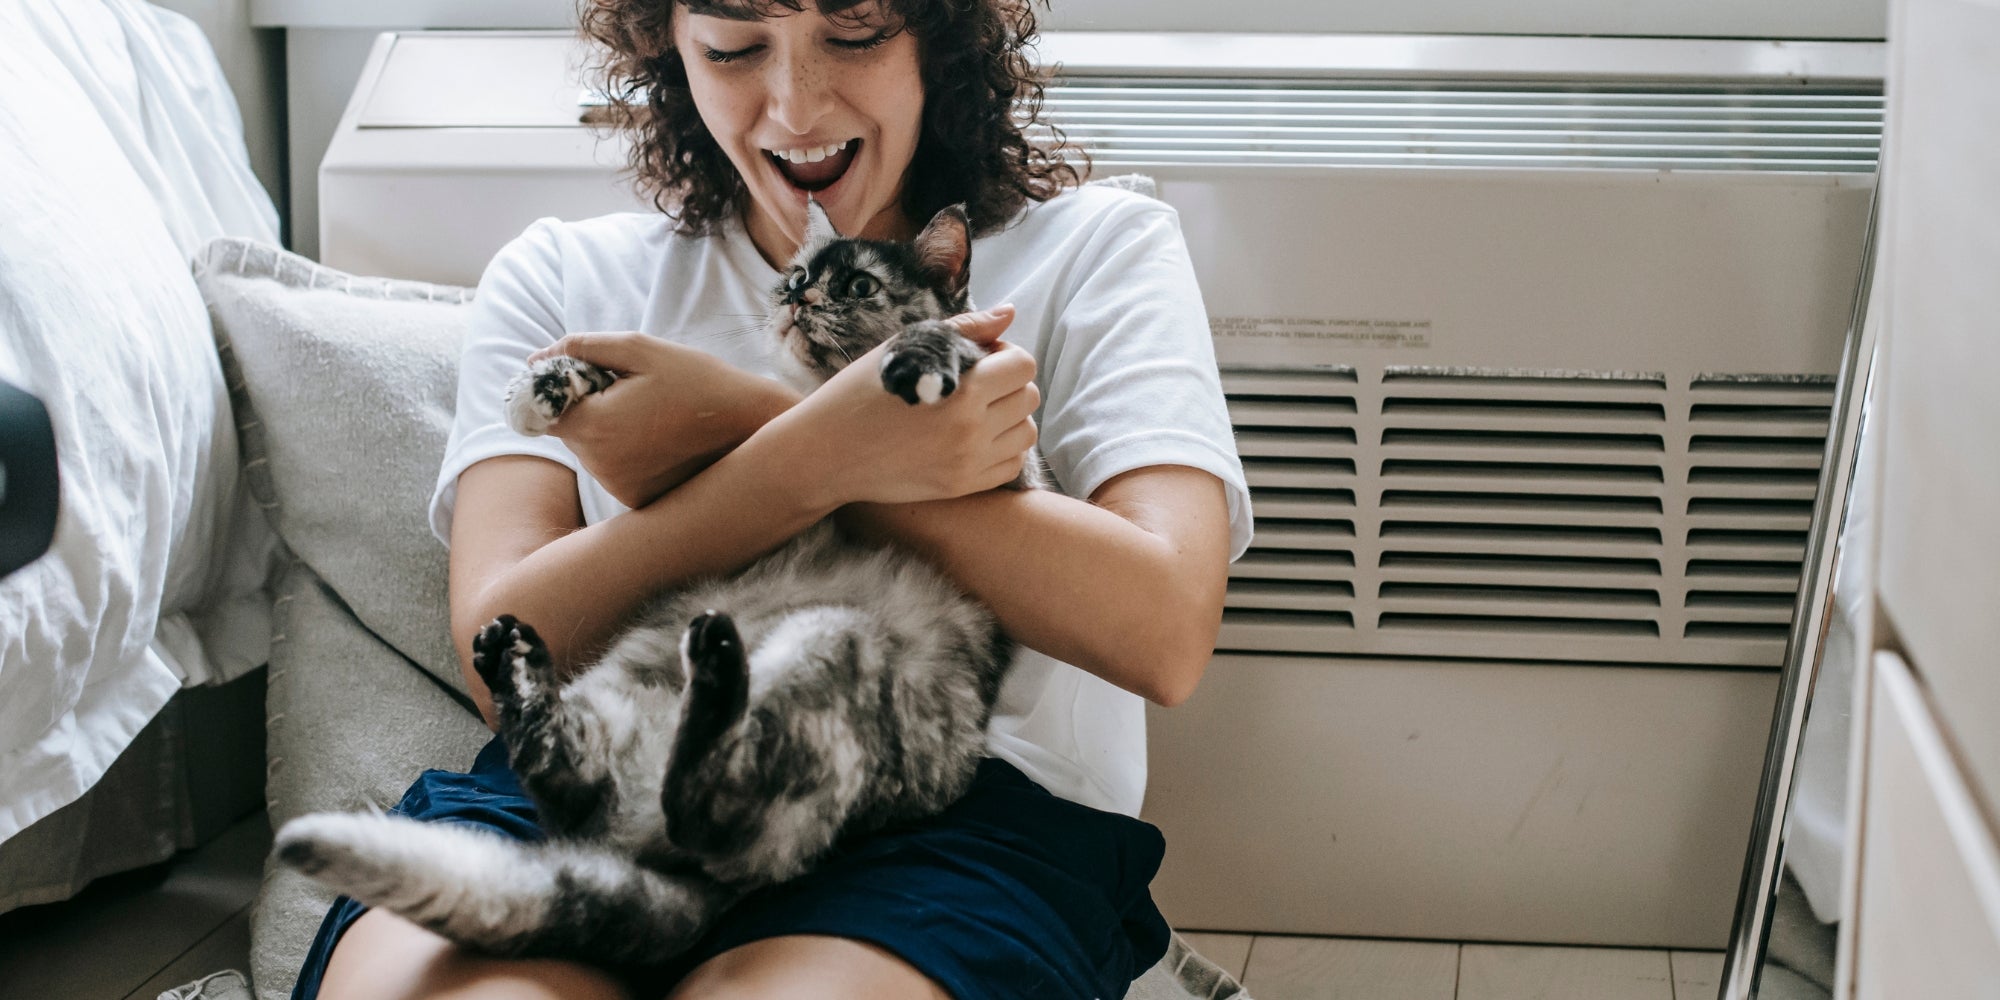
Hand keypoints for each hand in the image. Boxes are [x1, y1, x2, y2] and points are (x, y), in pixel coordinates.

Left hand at [530, 332, 800, 508]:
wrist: (753, 429)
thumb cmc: (700, 383)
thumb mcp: (643, 349)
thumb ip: (584, 348)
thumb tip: (537, 357)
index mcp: (593, 425)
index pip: (539, 408)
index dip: (553, 387)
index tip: (580, 375)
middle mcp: (599, 465)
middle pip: (567, 429)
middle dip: (586, 406)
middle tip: (630, 388)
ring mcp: (618, 487)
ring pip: (590, 450)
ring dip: (607, 429)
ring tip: (652, 413)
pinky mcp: (637, 500)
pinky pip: (614, 470)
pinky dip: (627, 452)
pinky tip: (661, 438)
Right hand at [767, 305, 1038, 507]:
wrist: (827, 451)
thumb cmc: (862, 391)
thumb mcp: (908, 346)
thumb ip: (965, 329)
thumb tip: (1010, 313)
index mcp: (961, 389)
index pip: (1023, 366)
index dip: (1006, 356)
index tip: (980, 359)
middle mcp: (971, 430)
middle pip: (1029, 398)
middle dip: (1009, 384)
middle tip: (977, 384)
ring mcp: (968, 463)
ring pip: (1026, 433)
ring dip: (1009, 416)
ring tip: (976, 411)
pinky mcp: (961, 487)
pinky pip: (1010, 465)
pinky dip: (1002, 448)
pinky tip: (973, 437)